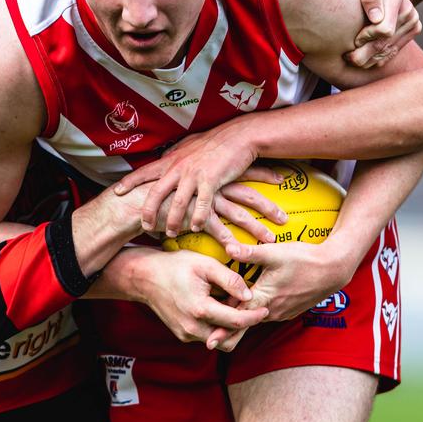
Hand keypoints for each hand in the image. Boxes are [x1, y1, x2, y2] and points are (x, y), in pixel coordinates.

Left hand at [114, 121, 267, 235]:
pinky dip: (197, 217)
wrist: (237, 136)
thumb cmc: (213, 141)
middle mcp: (178, 167)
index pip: (144, 171)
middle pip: (156, 192)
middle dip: (148, 211)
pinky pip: (201, 203)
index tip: (116, 192)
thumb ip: (174, 156)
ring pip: (177, 202)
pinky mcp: (211, 180)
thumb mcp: (188, 146)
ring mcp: (194, 174)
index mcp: (171, 159)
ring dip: (172, 220)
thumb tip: (163, 159)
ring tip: (169, 233)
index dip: (129, 182)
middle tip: (144, 226)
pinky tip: (195, 227)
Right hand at [129, 248, 268, 343]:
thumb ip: (229, 279)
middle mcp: (193, 328)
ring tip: (231, 305)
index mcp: (200, 310)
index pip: (236, 322)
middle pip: (229, 339)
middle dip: (243, 325)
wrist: (144, 277)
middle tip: (248, 307)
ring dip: (229, 327)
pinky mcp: (182, 335)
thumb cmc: (175, 266)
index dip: (254, 316)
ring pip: (218, 340)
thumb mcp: (205, 265)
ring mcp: (186, 334)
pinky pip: (207, 335)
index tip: (265, 308)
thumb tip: (249, 295)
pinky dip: (216, 326)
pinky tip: (217, 306)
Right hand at [136, 177, 285, 245]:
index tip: (283, 178)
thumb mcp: (183, 177)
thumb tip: (211, 178)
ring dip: (256, 228)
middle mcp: (210, 185)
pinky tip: (239, 250)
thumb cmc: (160, 189)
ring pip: (237, 214)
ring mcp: (203, 201)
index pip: (244, 171)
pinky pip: (216, 229)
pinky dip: (228, 240)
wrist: (138, 198)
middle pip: (247, 194)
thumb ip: (199, 178)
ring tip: (271, 240)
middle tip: (285, 218)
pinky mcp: (194, 216)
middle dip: (268, 206)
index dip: (264, 174)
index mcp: (211, 173)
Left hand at [205, 239, 355, 351]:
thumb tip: (227, 247)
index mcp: (265, 298)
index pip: (239, 318)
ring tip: (223, 320)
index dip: (223, 330)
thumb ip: (249, 252)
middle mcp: (272, 311)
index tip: (209, 342)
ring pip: (256, 317)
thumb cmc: (304, 259)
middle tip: (208, 334)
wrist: (333, 269)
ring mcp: (282, 313)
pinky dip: (256, 312)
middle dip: (228, 325)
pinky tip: (248, 306)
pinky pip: (267, 314)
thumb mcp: (274, 253)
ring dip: (242, 317)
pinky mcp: (289, 310)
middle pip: (245, 320)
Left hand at [347, 0, 420, 67]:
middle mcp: (408, 11)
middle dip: (366, 53)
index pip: (384, 29)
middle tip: (348, 57)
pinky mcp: (413, 30)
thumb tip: (376, 18)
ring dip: (370, 58)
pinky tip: (366, 58)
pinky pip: (395, 50)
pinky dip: (380, 57)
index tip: (354, 39)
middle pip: (386, 43)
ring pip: (390, 50)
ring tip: (353, 58)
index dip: (367, 37)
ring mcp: (413, 22)